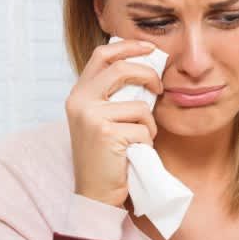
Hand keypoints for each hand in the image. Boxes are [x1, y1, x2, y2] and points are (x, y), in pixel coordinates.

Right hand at [65, 39, 162, 206]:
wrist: (94, 193)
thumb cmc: (105, 156)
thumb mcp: (102, 119)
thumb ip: (114, 94)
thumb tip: (147, 68)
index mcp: (78, 94)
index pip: (102, 55)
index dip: (128, 46)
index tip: (150, 48)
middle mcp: (80, 101)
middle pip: (121, 69)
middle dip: (148, 75)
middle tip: (160, 88)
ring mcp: (91, 117)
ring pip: (140, 105)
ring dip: (149, 124)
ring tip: (139, 139)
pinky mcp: (107, 133)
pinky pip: (143, 128)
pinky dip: (146, 141)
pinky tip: (134, 153)